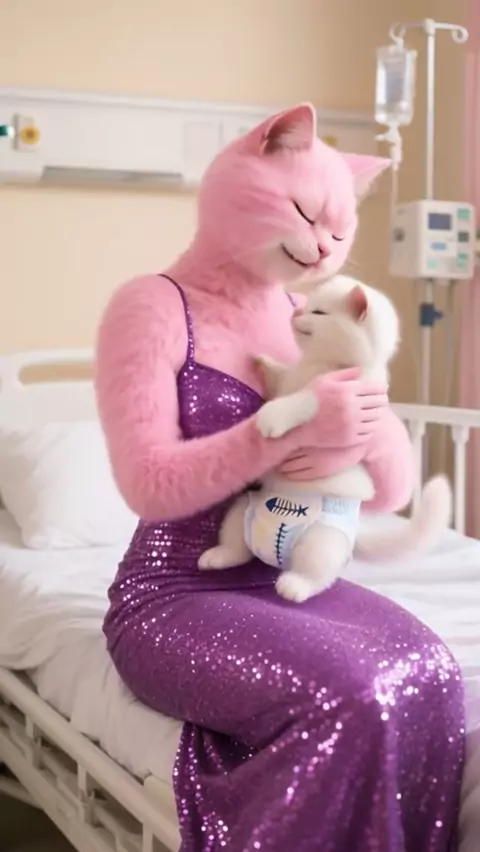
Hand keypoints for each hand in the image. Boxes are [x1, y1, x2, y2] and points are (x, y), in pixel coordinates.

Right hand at [263, 367, 386, 448]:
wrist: (297, 423)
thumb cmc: (310, 398)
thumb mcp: (324, 380)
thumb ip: (345, 374)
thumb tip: (362, 370)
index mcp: (347, 391)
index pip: (376, 389)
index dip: (382, 389)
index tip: (382, 390)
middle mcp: (352, 408)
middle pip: (379, 403)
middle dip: (381, 401)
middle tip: (380, 401)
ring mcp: (352, 425)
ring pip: (376, 419)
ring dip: (377, 415)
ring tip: (373, 413)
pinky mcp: (349, 438)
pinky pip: (368, 433)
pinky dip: (370, 428)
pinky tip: (365, 424)